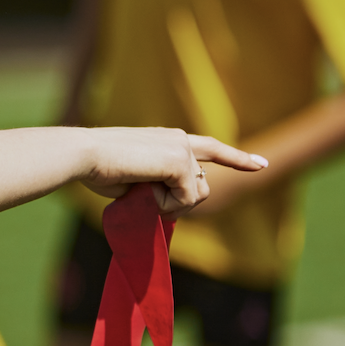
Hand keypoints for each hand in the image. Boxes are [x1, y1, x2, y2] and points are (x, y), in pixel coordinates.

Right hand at [77, 127, 264, 215]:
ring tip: (139, 192)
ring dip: (170, 205)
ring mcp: (182, 150)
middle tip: (147, 203)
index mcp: (168, 140)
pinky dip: (165, 205)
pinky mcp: (180, 162)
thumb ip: (158, 187)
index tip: (261, 165)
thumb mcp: (135, 180)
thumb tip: (175, 205)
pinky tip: (142, 191)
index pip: (210, 148)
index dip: (237, 158)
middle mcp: (180, 140)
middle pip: (202, 186)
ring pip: (197, 195)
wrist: (83, 154)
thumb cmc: (97, 168)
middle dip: (180, 204)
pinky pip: (187, 198)